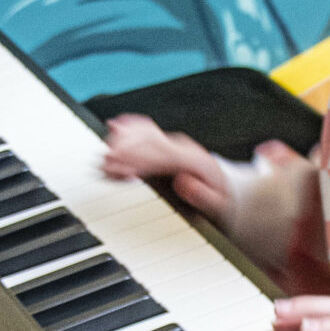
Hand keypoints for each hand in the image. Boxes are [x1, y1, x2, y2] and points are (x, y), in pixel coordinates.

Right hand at [101, 114, 230, 220]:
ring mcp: (173, 143)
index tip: (118, 167)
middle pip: (148, 141)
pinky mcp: (166, 143)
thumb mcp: (218, 204)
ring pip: (144, 132)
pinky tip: (114, 126)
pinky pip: (146, 130)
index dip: (137, 160)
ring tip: (103, 154)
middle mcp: (182, 147)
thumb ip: (202, 196)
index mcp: (193, 160)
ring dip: (122, 139)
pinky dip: (129, 127)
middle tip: (103, 163)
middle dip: (123, 151)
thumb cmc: (219, 197)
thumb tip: (183, 183)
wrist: (226, 187)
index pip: (160, 156)